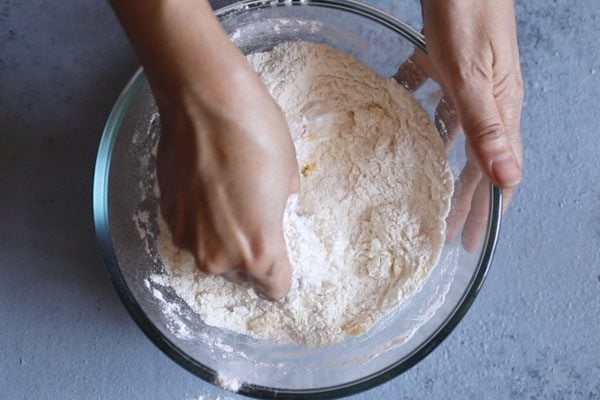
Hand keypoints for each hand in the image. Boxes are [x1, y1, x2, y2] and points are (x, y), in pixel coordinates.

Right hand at [156, 60, 298, 299]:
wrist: (203, 100)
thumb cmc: (256, 135)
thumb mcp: (288, 179)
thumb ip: (278, 214)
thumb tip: (268, 214)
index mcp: (257, 252)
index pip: (274, 289)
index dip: (280, 275)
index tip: (281, 258)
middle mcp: (216, 256)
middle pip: (239, 274)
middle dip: (249, 254)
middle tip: (254, 216)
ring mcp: (185, 237)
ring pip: (211, 253)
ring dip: (221, 236)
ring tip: (227, 197)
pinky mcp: (164, 215)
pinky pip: (190, 230)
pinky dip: (199, 218)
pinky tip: (205, 186)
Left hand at [396, 0, 523, 250]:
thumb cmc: (467, 17)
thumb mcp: (473, 77)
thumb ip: (486, 126)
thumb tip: (506, 179)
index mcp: (500, 110)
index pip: (497, 173)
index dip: (485, 209)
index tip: (470, 239)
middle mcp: (488, 103)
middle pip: (477, 162)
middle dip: (465, 199)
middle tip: (447, 231)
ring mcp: (469, 84)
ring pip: (457, 136)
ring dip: (446, 166)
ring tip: (432, 192)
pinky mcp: (448, 67)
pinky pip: (435, 101)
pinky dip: (423, 118)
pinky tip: (408, 128)